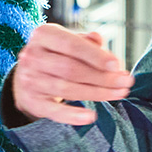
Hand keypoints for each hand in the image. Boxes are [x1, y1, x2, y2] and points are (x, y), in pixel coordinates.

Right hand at [11, 24, 132, 125]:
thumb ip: (86, 41)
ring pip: (67, 89)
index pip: (72, 45)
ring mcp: (30, 80)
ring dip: (97, 93)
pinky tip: (91, 117)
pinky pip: (54, 111)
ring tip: (119, 93)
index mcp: (43, 34)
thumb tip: (99, 40)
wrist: (25, 74)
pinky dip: (73, 116)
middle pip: (71, 69)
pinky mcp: (32, 101)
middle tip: (125, 82)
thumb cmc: (54, 54)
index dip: (95, 56)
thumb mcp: (67, 40)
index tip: (117, 65)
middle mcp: (32, 56)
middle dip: (102, 77)